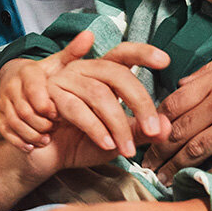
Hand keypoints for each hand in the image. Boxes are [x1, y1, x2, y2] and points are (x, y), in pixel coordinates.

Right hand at [0, 30, 170, 157]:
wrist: (44, 157)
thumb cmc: (80, 141)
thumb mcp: (116, 137)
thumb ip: (140, 131)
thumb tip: (167, 128)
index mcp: (99, 73)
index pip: (122, 55)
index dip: (142, 53)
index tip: (165, 60)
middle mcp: (81, 70)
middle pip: (116, 75)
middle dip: (140, 103)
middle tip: (155, 130)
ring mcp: (63, 81)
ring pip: (98, 95)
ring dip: (117, 125)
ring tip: (128, 150)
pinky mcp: (48, 99)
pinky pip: (76, 110)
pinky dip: (94, 129)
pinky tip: (106, 145)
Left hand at [142, 42, 211, 178]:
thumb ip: (211, 68)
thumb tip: (183, 84)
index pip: (172, 103)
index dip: (155, 120)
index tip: (146, 132)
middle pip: (177, 131)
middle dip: (156, 149)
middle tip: (143, 163)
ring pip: (194, 151)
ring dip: (174, 168)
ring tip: (160, 179)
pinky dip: (207, 173)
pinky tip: (195, 180)